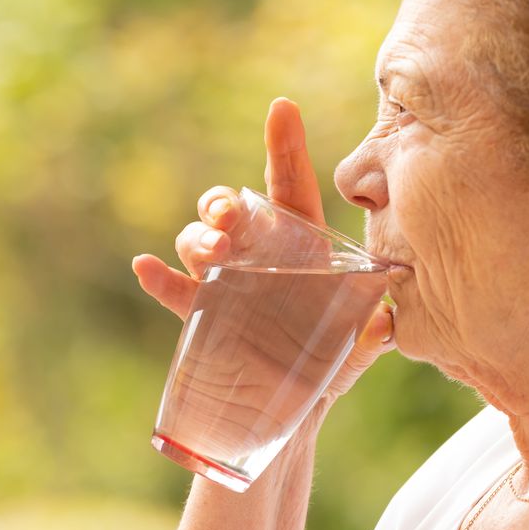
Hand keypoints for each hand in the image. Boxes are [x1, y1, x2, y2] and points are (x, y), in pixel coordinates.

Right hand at [131, 97, 394, 407]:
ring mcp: (225, 286)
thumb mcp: (355, 349)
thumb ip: (368, 335)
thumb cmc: (327, 369)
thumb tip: (382, 323)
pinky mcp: (201, 321)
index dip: (286, 147)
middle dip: (222, 202)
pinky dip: (158, 278)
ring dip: (197, 237)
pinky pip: (175, 294)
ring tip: (210, 253)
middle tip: (226, 213)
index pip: (292, 189)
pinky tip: (146, 268)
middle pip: (234, 210)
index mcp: (300, 250)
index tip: (282, 110)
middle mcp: (259, 258)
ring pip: (200, 242)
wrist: (290, 420)